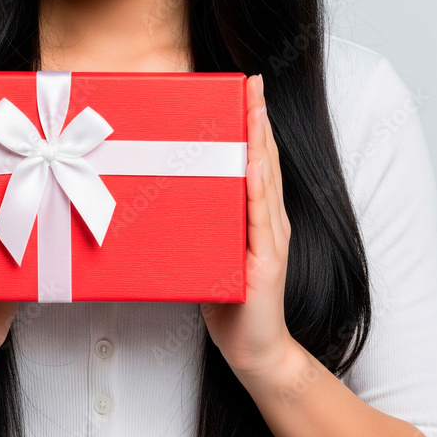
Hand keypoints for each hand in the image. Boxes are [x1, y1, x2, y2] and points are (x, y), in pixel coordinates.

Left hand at [200, 73, 294, 376]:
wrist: (252, 352)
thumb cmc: (227, 300)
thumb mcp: (209, 249)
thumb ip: (200, 219)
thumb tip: (166, 189)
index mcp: (255, 214)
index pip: (256, 159)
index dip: (253, 123)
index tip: (247, 89)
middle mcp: (268, 220)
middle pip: (266, 159)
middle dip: (259, 119)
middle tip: (253, 84)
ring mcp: (271, 239)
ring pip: (267, 181)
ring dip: (261, 144)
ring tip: (255, 110)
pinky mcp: (267, 262)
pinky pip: (260, 220)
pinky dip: (258, 191)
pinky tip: (254, 166)